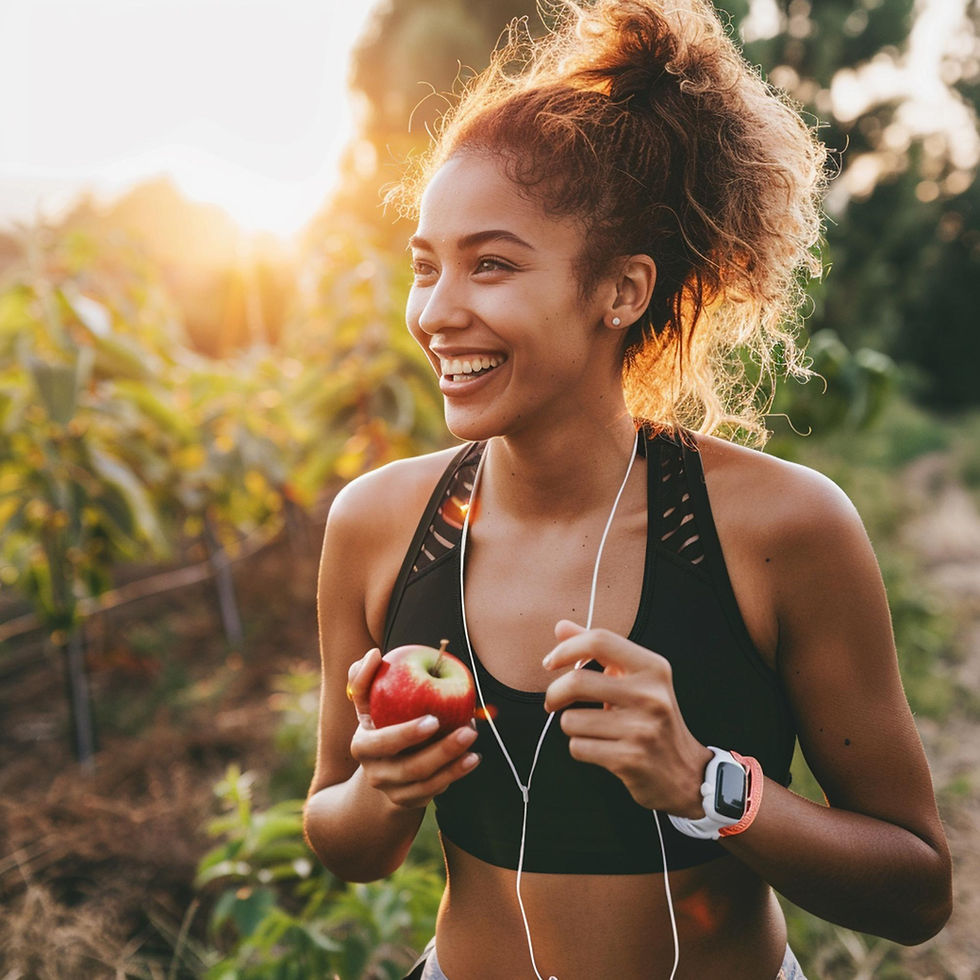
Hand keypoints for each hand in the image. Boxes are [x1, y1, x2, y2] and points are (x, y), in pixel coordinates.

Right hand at [345, 649, 479, 809]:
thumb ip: (366, 677)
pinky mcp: (408, 801)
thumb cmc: (380, 719)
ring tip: (473, 738)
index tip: (433, 720)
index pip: (381, 742)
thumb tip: (374, 654)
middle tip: (467, 730)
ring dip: (453, 762)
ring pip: (425, 782)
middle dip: (440, 751)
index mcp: (362, 745)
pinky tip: (472, 758)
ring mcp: (392, 790)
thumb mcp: (369, 700)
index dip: (405, 734)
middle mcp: (375, 772)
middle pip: (408, 767)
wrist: (381, 764)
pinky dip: (454, 774)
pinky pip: (433, 792)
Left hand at [542, 621, 710, 815]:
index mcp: (653, 668)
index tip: (551, 662)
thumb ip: (600, 650)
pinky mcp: (629, 759)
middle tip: (553, 701)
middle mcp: (650, 695)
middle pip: (577, 682)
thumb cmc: (652, 718)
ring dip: (572, 726)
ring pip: (571, 720)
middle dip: (554, 694)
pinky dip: (581, 748)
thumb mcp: (636, 678)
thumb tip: (561, 627)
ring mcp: (641, 729)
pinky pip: (578, 747)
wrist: (684, 771)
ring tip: (592, 729)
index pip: (600, 641)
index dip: (566, 648)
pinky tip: (601, 748)